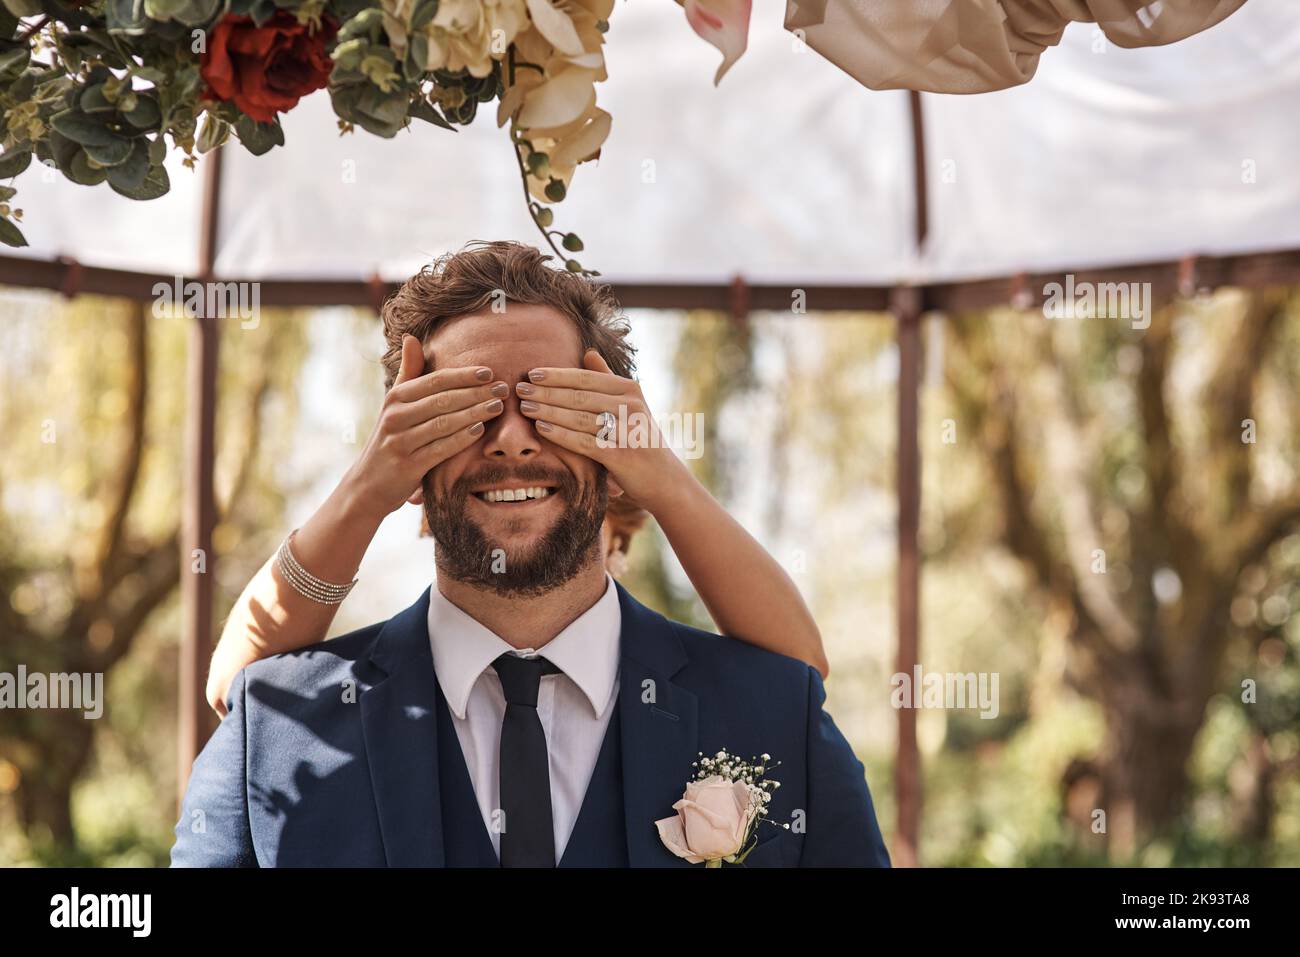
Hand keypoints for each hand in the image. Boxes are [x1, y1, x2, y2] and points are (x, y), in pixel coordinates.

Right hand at [342, 334, 505, 519]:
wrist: (367, 484)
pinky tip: (479, 431)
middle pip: (443, 399)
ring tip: (497, 407)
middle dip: (476, 392)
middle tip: (503, 389)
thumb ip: (408, 373)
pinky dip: (460, 439)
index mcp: (396, 397)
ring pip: (443, 423)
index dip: (464, 375)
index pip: (436, 381)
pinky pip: (439, 449)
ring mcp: (400, 441)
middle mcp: (395, 416)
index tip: (490, 372)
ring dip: (474, 413)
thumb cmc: (391, 439)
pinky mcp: (406, 465)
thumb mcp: (395, 405)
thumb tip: (411, 337)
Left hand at [515, 349, 692, 512]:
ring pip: (579, 417)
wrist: (664, 478)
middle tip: (520, 389)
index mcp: (629, 390)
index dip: (557, 375)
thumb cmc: (640, 438)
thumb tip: (588, 352)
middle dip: (546, 391)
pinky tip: (540, 428)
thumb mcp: (630, 404)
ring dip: (548, 411)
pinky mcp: (621, 454)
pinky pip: (583, 441)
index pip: (586, 378)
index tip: (532, 373)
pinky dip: (560, 434)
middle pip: (579, 396)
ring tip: (525, 407)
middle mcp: (631, 406)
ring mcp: (627, 430)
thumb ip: (607, 379)